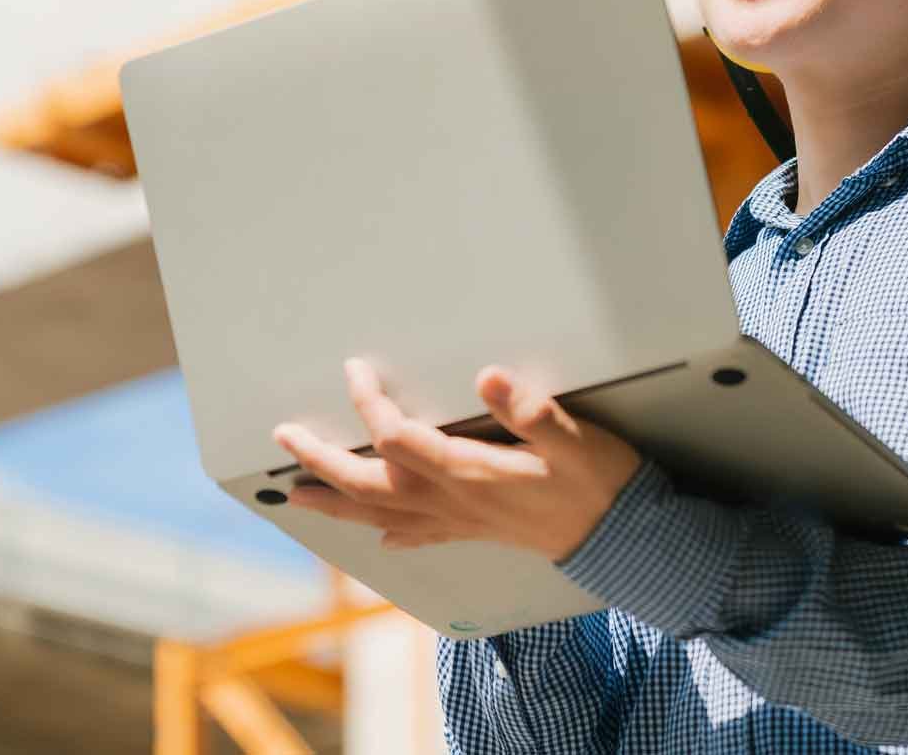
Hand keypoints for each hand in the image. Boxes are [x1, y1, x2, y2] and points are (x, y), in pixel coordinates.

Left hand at [271, 358, 642, 562]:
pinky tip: (375, 534)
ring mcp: (459, 520)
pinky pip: (414, 535)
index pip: (397, 436)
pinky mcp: (473, 530)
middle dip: (321, 461)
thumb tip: (488, 378)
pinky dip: (385, 532)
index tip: (355, 369)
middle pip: (368, 484)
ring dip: (334, 501)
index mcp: (468, 472)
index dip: (369, 402)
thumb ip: (530, 409)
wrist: (623, 537)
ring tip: (295, 494)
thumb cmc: (598, 481)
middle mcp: (452, 501)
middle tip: (284, 438)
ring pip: (379, 515)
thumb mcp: (573, 437)